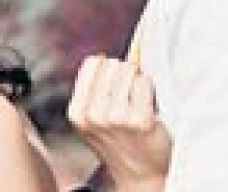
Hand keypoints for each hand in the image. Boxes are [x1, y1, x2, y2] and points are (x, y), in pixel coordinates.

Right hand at [68, 55, 171, 191]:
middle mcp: (93, 115)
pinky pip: (145, 82)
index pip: (92, 63)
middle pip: (113, 64)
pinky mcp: (140, 120)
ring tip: (137, 104)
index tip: (114, 82)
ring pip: (130, 71)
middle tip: (128, 98)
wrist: (140, 173)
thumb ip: (94, 88)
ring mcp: (116, 118)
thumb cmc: (120, 139)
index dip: (108, 68)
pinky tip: (148, 108)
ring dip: (137, 83)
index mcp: (77, 111)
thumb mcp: (94, 117)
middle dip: (124, 75)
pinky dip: (149, 90)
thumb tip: (107, 54)